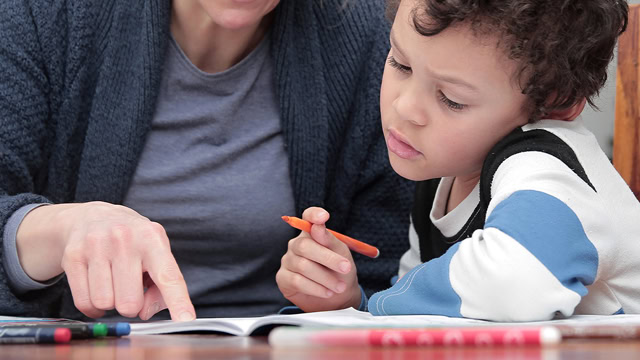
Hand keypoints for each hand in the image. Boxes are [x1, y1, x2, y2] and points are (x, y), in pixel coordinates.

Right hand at [16, 202, 194, 320]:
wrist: (93, 217)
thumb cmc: (133, 241)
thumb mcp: (156, 253)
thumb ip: (161, 286)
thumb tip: (146, 312)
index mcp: (152, 239)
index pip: (168, 276)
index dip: (178, 301)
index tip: (186, 321)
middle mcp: (124, 239)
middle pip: (130, 303)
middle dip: (132, 304)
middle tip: (130, 286)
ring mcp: (96, 246)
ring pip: (105, 304)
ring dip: (111, 303)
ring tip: (113, 283)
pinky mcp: (72, 256)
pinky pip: (84, 303)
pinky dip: (93, 306)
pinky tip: (97, 289)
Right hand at [276, 207, 360, 311]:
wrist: (337, 298)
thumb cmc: (339, 272)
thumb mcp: (342, 255)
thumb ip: (330, 240)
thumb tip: (318, 226)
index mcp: (311, 234)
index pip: (308, 217)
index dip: (313, 214)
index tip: (324, 217)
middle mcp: (296, 245)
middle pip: (304, 245)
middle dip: (328, 258)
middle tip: (345, 268)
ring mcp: (287, 261)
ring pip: (303, 266)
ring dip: (325, 278)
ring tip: (339, 287)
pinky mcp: (282, 278)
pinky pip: (297, 281)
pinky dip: (316, 288)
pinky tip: (327, 292)